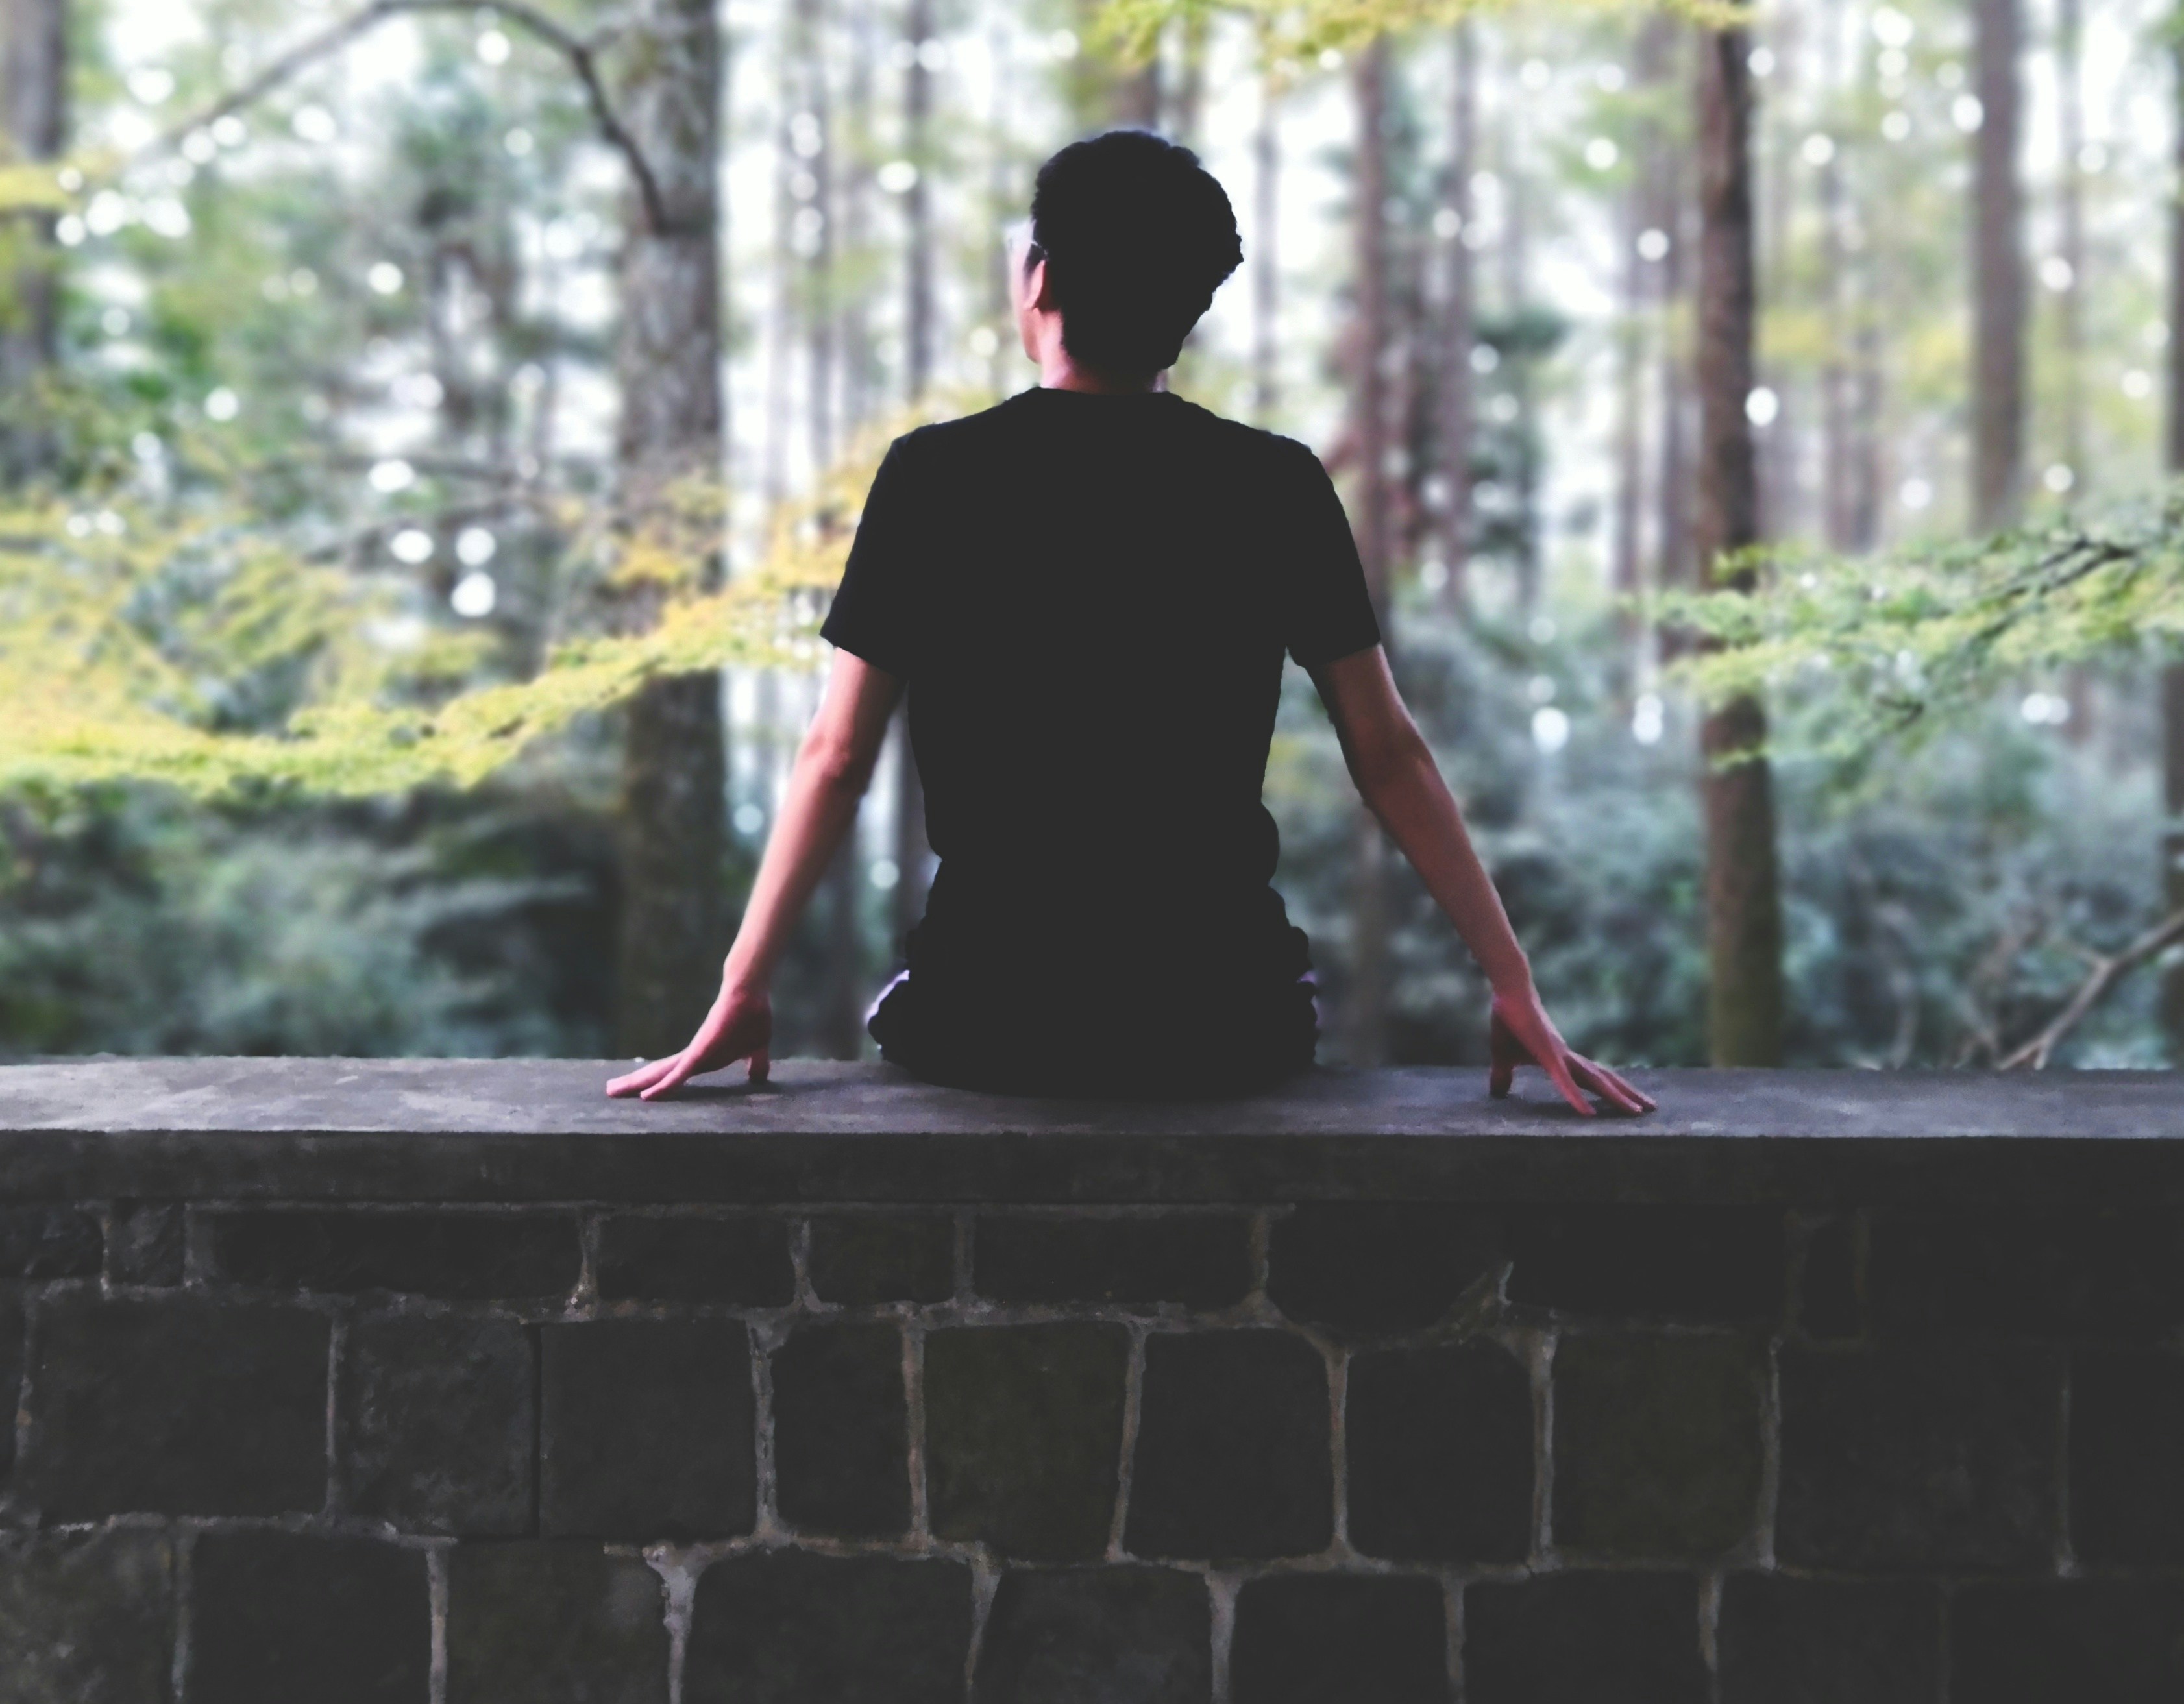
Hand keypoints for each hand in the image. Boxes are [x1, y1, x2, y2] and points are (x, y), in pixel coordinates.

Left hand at [606, 982, 772, 1101]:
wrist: (750, 993)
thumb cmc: (753, 1016)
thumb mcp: (756, 1049)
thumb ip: (755, 1063)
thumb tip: (758, 1076)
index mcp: (703, 1058)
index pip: (673, 1074)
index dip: (657, 1083)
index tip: (640, 1093)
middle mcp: (693, 1057)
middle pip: (658, 1073)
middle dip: (633, 1082)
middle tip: (610, 1090)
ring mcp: (695, 1054)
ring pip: (660, 1074)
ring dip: (636, 1083)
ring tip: (611, 1089)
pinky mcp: (700, 1052)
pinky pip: (679, 1075)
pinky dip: (664, 1087)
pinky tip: (646, 1097)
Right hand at [1489, 986, 1654, 1117]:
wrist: (1509, 992)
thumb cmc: (1509, 1021)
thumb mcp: (1503, 1056)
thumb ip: (1504, 1074)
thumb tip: (1497, 1092)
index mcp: (1561, 1059)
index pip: (1593, 1077)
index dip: (1612, 1089)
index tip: (1631, 1102)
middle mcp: (1567, 1057)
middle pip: (1604, 1079)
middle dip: (1627, 1094)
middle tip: (1650, 1109)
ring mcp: (1560, 1055)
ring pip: (1595, 1081)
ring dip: (1617, 1097)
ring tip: (1638, 1112)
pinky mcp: (1547, 1055)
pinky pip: (1565, 1082)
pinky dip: (1576, 1099)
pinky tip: (1589, 1115)